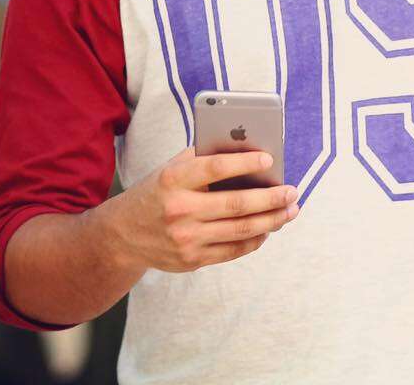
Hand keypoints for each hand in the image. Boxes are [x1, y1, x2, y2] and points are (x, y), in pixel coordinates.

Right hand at [112, 146, 299, 272]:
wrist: (122, 235)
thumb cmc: (156, 192)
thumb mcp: (171, 169)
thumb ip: (202, 159)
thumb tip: (246, 152)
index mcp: (173, 179)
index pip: (216, 168)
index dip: (246, 163)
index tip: (270, 160)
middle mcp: (180, 209)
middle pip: (237, 204)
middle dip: (271, 198)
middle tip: (292, 191)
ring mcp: (186, 238)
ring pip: (241, 229)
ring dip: (271, 221)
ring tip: (290, 211)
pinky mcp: (192, 260)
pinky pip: (233, 249)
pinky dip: (255, 239)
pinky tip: (268, 229)